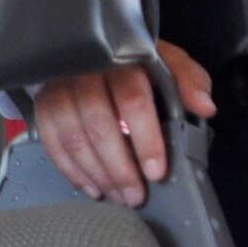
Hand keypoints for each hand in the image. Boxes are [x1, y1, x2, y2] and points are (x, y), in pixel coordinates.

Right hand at [33, 39, 218, 207]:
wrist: (97, 50)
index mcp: (121, 60)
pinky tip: (90, 187)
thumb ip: (190, 81)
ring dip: (95, 173)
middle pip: (97, 123)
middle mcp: (84, 70)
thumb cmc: (139, 64)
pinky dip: (69, 169)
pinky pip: (50, 140)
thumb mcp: (170, 63)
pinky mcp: (44, 102)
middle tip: (135, 195)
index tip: (156, 172)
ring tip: (116, 196)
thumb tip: (204, 107)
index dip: (145, 139)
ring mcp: (59, 86)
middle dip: (118, 167)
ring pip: (72, 135)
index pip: (132, 100)